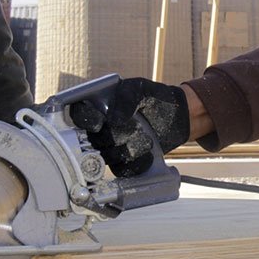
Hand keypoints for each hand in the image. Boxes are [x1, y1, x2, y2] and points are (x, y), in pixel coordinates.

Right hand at [68, 78, 189, 176]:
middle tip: (137, 128)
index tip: (99, 123)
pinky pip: (122, 169)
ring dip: (128, 149)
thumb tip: (114, 118)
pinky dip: (137, 163)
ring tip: (147, 139)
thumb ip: (127, 97)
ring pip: (108, 156)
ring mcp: (111, 147)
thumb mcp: (142, 88)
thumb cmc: (156, 97)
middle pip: (95, 139)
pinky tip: (149, 154)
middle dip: (116, 135)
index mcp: (99, 107)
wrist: (179, 115)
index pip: (80, 114)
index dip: (85, 120)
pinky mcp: (124, 162)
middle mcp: (101, 129)